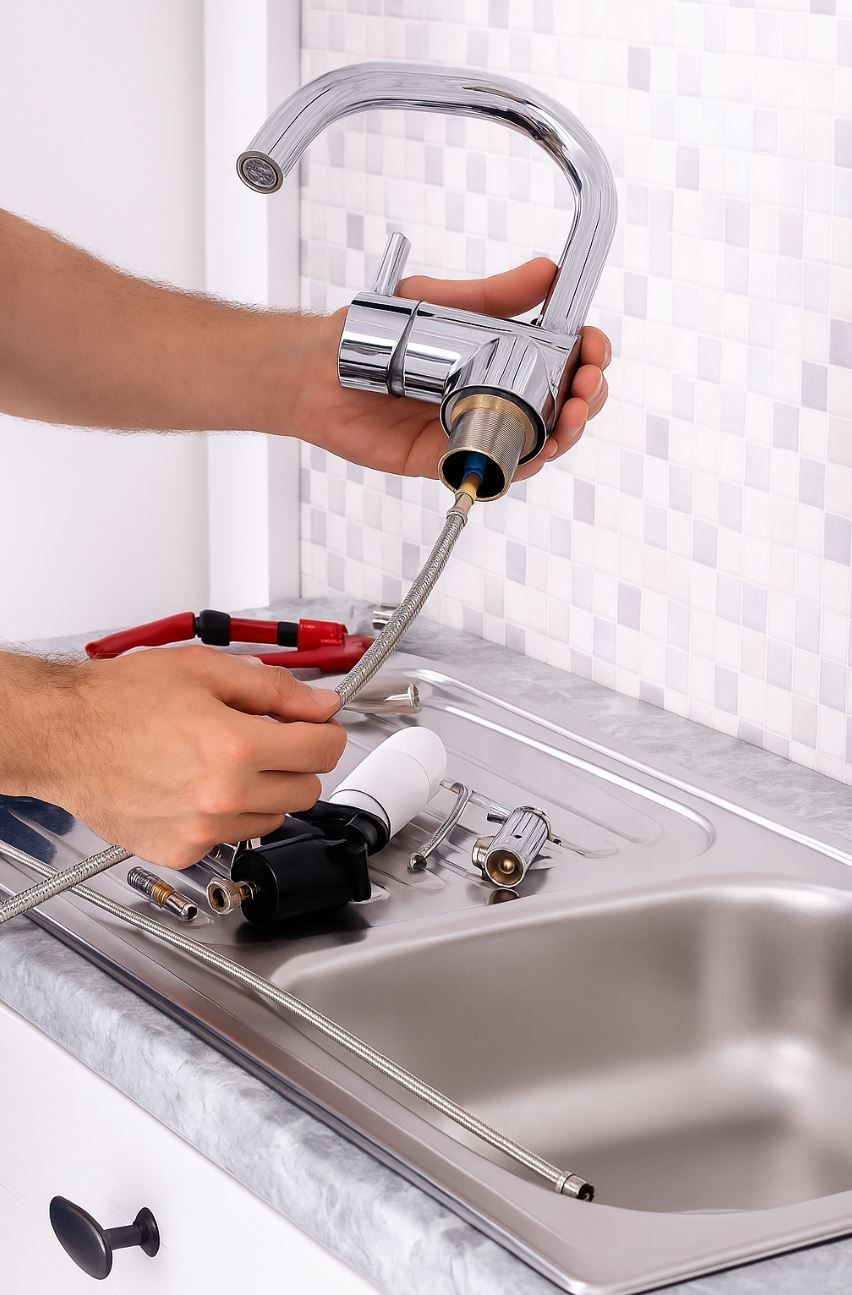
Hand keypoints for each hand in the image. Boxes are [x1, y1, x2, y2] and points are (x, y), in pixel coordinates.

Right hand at [38, 649, 344, 868]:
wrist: (61, 737)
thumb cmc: (117, 702)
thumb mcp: (203, 671)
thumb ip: (273, 689)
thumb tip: (319, 703)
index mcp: (235, 747)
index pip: (323, 751)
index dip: (326, 732)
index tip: (318, 727)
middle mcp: (223, 796)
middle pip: (306, 789)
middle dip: (296, 761)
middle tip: (268, 739)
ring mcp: (202, 830)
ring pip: (273, 818)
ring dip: (264, 791)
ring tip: (223, 761)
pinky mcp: (181, 851)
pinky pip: (231, 837)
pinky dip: (226, 815)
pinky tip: (196, 786)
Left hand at [299, 258, 610, 479]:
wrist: (321, 370)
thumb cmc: (377, 334)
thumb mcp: (443, 301)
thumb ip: (495, 294)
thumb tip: (547, 271)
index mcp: (501, 356)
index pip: (562, 361)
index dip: (588, 358)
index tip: (595, 350)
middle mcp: (494, 395)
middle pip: (560, 406)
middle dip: (587, 398)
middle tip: (586, 388)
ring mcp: (475, 429)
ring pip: (537, 443)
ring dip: (565, 434)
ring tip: (569, 417)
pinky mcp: (447, 461)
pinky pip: (493, 471)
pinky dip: (521, 465)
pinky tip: (536, 451)